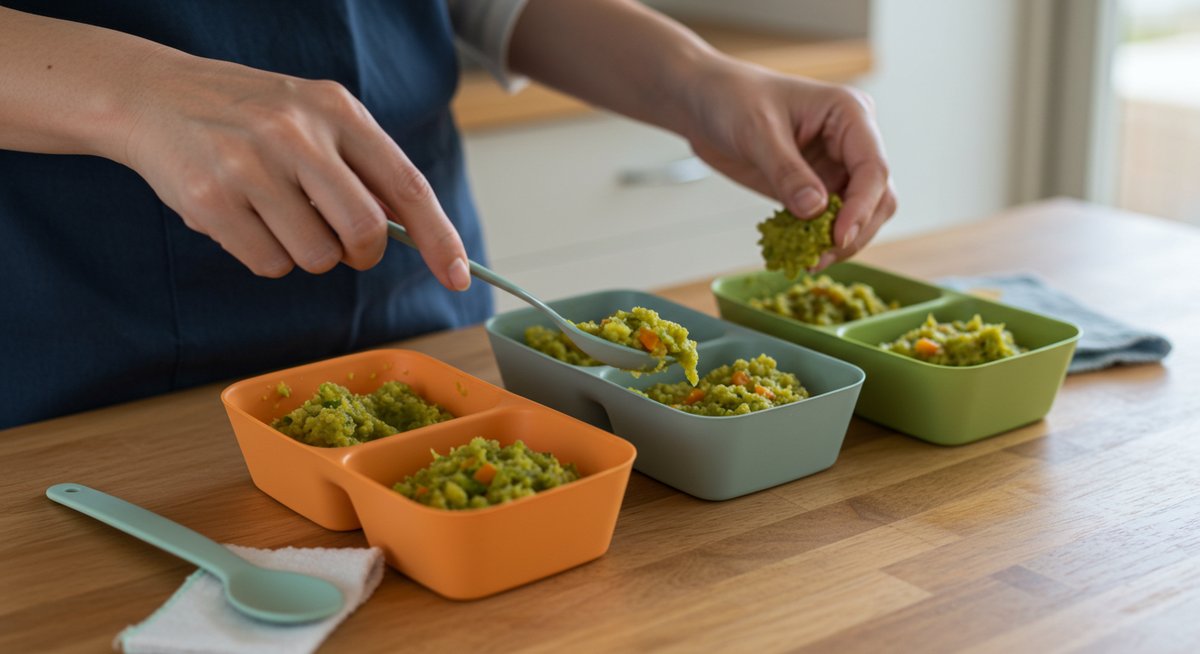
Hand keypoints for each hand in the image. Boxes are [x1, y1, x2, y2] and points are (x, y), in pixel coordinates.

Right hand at [117, 53, 469, 287]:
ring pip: (316, 258)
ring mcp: (251, 166)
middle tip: (339, 243)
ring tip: (273, 213)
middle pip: (364, 233)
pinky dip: (264, 257)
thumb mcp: (313, 117)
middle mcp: (297, 134)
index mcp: (337, 110)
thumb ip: (362, 167)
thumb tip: (411, 230)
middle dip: (360, 253)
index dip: (440, 238)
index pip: (407, 186)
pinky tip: (241, 218)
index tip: (459, 276)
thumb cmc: (248, 116)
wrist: (152, 95)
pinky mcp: (212, 201)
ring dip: (304, 253)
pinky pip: (269, 265)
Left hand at [678, 57, 896, 269]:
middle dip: (854, 230)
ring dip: (837, 242)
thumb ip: (787, 171)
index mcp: (850, 114)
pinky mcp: (814, 187)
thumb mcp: (757, 132)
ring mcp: (834, 166)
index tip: (838, 238)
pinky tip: (796, 254)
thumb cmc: (733, 98)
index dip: (861, 207)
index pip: (873, 168)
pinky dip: (815, 240)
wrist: (705, 103)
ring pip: (857, 214)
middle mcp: (851, 142)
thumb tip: (814, 211)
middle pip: (876, 197)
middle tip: (820, 258)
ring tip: (807, 261)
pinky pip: (826, 221)